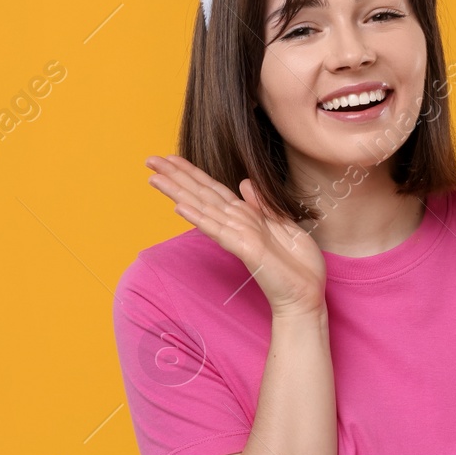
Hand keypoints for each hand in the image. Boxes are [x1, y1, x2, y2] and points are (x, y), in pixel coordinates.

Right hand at [145, 154, 326, 317]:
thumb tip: (243, 182)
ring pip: (203, 208)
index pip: (212, 189)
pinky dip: (199, 218)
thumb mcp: (285, 225)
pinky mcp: (245, 249)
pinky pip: (219, 231)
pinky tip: (180, 208)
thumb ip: (263, 204)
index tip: (170, 158)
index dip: (191, 172)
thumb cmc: (296, 266)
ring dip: (178, 192)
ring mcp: (237, 236)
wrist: (305, 296)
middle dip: (175, 176)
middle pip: (200, 194)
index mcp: (245, 216)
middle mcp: (236, 224)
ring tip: (154, 178)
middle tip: (150, 160)